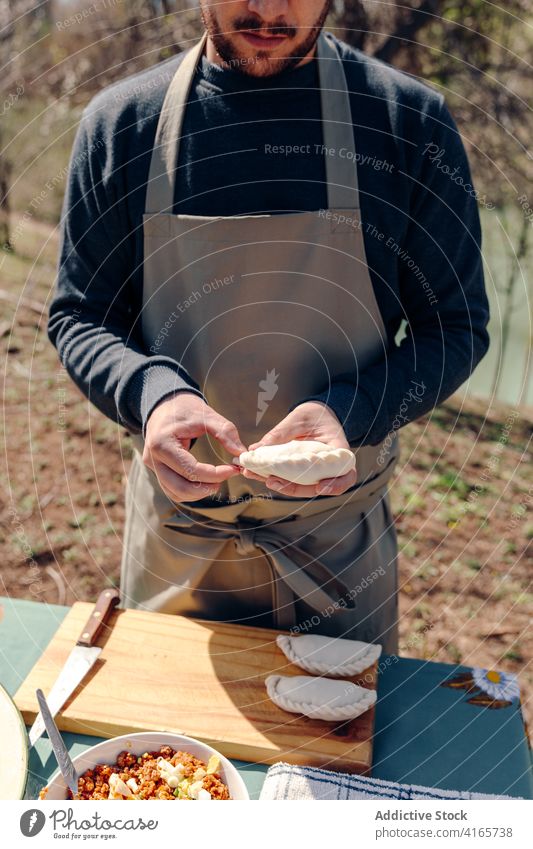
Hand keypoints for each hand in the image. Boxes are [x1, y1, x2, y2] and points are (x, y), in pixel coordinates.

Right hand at [143, 392, 245, 501]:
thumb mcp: (206, 415)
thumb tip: (241, 453)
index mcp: (162, 444)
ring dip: (199, 492)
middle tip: (226, 477)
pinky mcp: (156, 470)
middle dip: (207, 488)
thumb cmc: (184, 408)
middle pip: (181, 488)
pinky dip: (190, 491)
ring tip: (217, 480)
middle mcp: (153, 459)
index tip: (233, 469)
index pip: (191, 470)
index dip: (215, 474)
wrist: (164, 405)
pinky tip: (205, 481)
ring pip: (176, 493)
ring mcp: (152, 466)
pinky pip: (173, 489)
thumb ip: (225, 432)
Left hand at [242, 401, 356, 497]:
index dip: (336, 485)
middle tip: (273, 481)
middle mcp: (329, 466)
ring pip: (302, 486)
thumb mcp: (300, 417)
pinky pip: (291, 479)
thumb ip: (282, 433)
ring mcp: (315, 472)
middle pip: (319, 486)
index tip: (321, 487)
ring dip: (282, 486)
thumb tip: (256, 449)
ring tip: (261, 477)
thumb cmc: (314, 414)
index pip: (346, 474)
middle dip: (296, 489)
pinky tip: (257, 473)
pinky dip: (275, 478)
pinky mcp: (302, 472)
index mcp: (339, 451)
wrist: (316, 414)